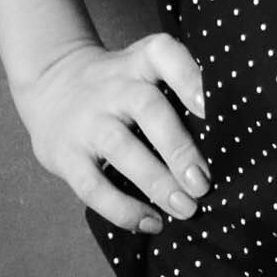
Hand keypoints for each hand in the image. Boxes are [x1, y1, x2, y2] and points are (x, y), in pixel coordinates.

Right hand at [11, 32, 209, 234]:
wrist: (50, 84)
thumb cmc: (117, 86)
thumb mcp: (141, 69)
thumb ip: (175, 91)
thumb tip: (227, 139)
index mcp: (138, 61)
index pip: (164, 54)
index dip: (189, 77)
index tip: (210, 106)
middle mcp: (113, 86)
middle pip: (147, 108)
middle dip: (178, 147)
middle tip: (203, 182)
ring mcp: (88, 120)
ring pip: (122, 148)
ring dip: (156, 182)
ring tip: (186, 208)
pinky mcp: (66, 155)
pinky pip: (93, 186)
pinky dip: (123, 209)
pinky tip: (151, 222)